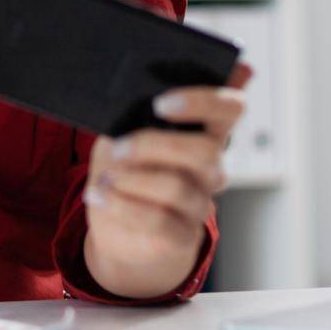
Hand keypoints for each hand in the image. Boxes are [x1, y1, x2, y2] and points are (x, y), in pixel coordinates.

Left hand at [81, 61, 253, 296]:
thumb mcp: (120, 133)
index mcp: (204, 133)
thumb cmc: (123, 170)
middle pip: (206, 151)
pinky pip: (158, 221)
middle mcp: (211, 169)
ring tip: (105, 178)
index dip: (204, 101)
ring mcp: (200, 204)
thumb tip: (124, 93)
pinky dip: (122, 206)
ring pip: (177, 187)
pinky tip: (99, 196)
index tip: (161, 103)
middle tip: (119, 148)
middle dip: (155, 145)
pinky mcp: (183, 236)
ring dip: (132, 179)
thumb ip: (130, 113)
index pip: (231, 108)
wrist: (116, 229)